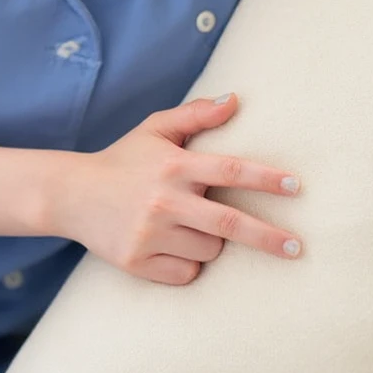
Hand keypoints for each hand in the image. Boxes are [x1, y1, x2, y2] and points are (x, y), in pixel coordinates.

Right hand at [48, 93, 303, 284]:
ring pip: (209, 249)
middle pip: (229, 223)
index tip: (296, 187)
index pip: (230, 170)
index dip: (266, 179)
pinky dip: (189, 263)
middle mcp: (164, 200)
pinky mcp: (138, 262)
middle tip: (298, 247)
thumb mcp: (156, 128)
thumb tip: (235, 99)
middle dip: (269, 237)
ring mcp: (150, 234)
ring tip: (189, 224)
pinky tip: (172, 245)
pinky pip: (186, 272)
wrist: (73, 194)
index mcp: (174, 165)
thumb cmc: (125, 159)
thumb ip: (196, 114)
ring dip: (213, 241)